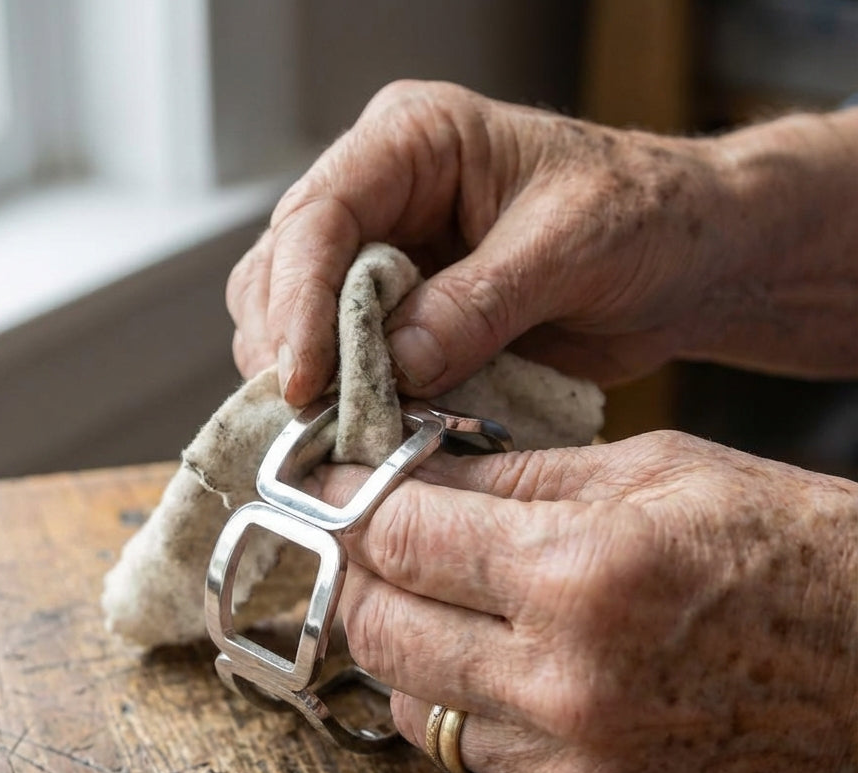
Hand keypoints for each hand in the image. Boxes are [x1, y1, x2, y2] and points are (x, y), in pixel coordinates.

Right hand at [228, 81, 857, 402]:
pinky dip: (349, 403)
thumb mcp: (571, 246)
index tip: (303, 380)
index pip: (320, 216)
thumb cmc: (646, 217)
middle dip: (290, 350)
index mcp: (414, 141)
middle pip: (282, 271)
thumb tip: (397, 364)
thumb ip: (479, 303)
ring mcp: (385, 261)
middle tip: (312, 422)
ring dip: (312, 383)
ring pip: (296, 322)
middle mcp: (382, 196)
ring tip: (340, 433)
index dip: (299, 301)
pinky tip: (367, 432)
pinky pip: (345, 363)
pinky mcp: (400, 320)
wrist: (687, 261)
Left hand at [311, 433, 857, 772]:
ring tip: (444, 602)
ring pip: (414, 706)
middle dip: (360, 576)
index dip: (351, 503)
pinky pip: (477, 761)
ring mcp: (580, 768)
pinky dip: (468, 707)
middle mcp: (568, 685)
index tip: (337, 485)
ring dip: (408, 647)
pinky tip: (505, 665)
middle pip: (381, 631)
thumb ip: (513, 474)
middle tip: (374, 542)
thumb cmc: (787, 547)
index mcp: (583, 573)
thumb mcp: (653, 471)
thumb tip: (412, 472)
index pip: (398, 540)